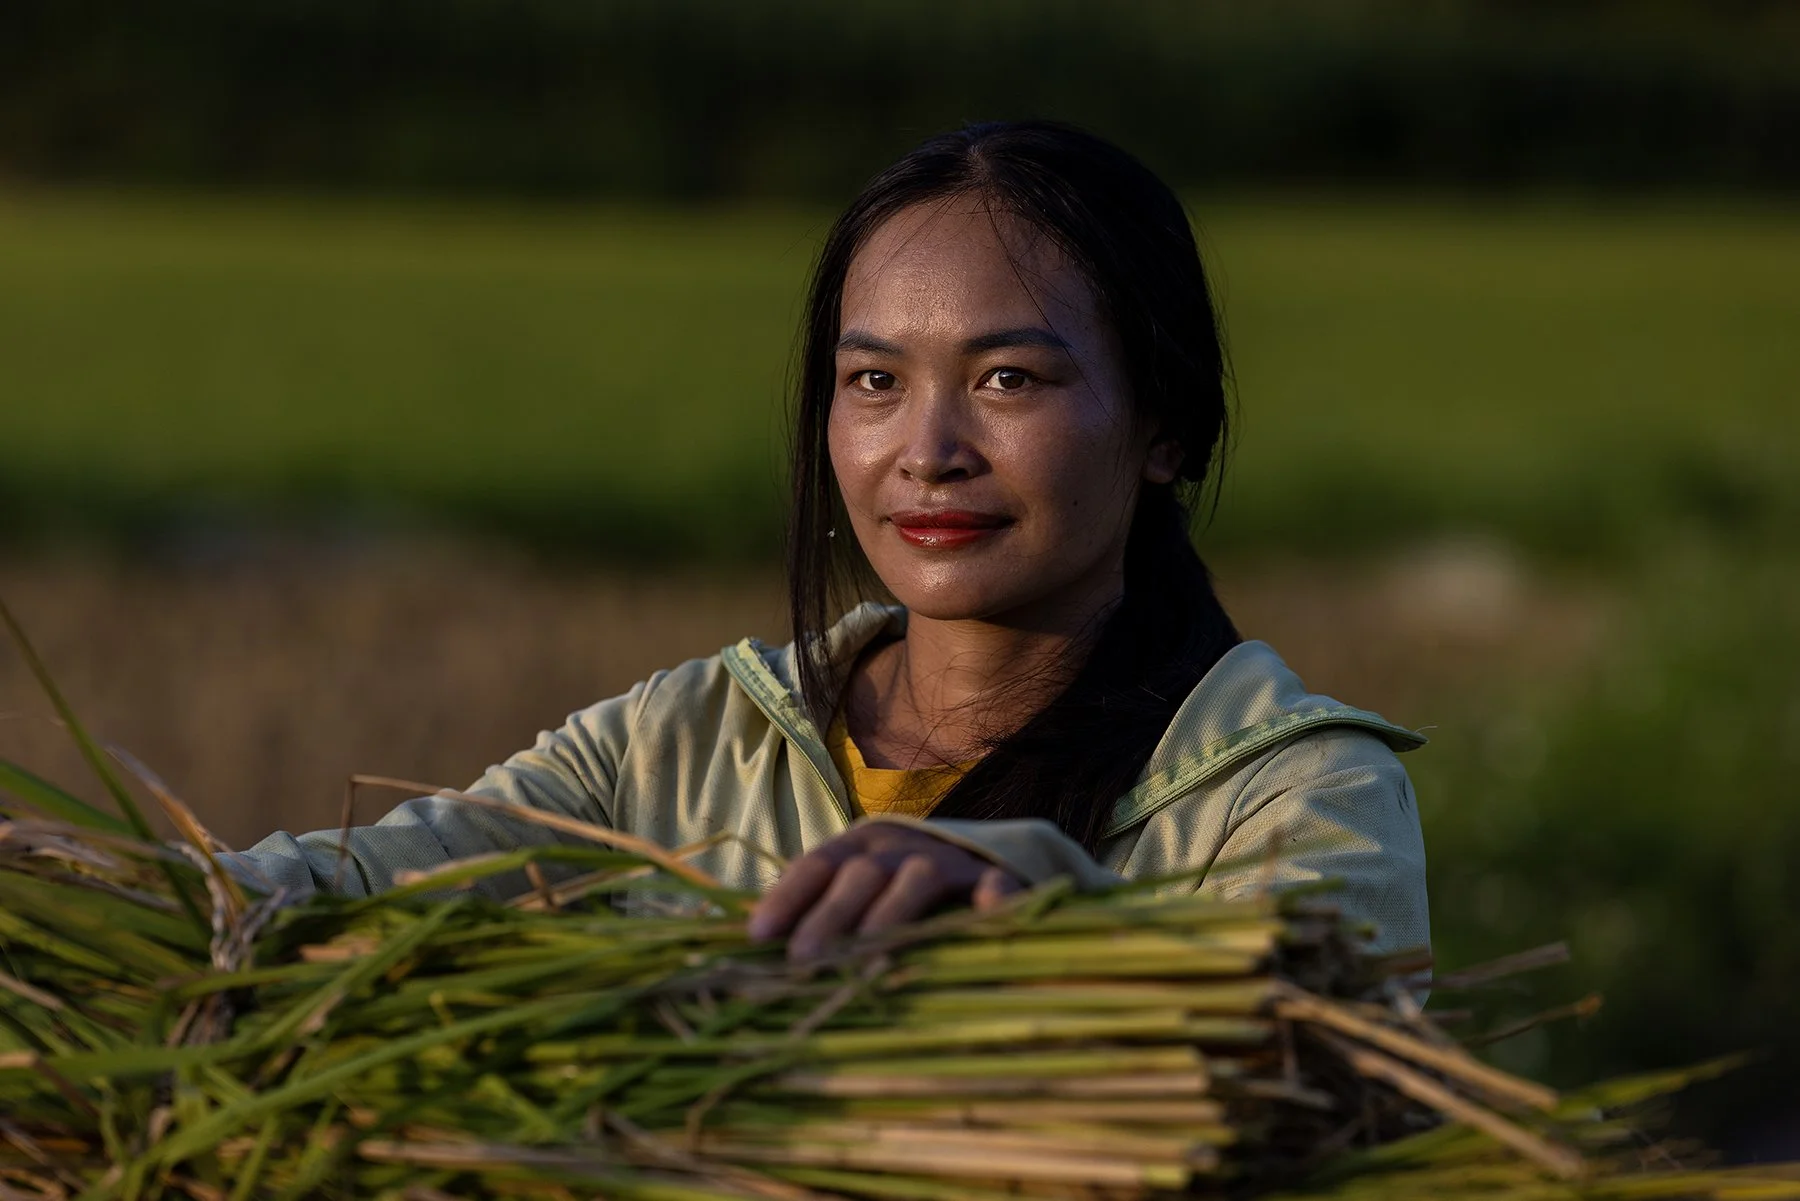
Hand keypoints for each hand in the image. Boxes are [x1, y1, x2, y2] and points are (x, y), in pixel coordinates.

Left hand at [746, 823, 1023, 961]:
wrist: (975, 863)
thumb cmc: (895, 896)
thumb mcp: (853, 896)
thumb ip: (810, 916)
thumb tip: (742, 950)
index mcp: (858, 848)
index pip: (816, 863)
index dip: (786, 896)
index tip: (756, 936)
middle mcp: (900, 849)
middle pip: (860, 873)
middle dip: (828, 914)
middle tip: (801, 959)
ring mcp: (950, 862)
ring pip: (917, 878)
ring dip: (889, 913)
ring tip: (867, 951)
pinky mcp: (995, 880)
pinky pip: (994, 887)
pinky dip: (991, 902)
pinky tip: (985, 919)